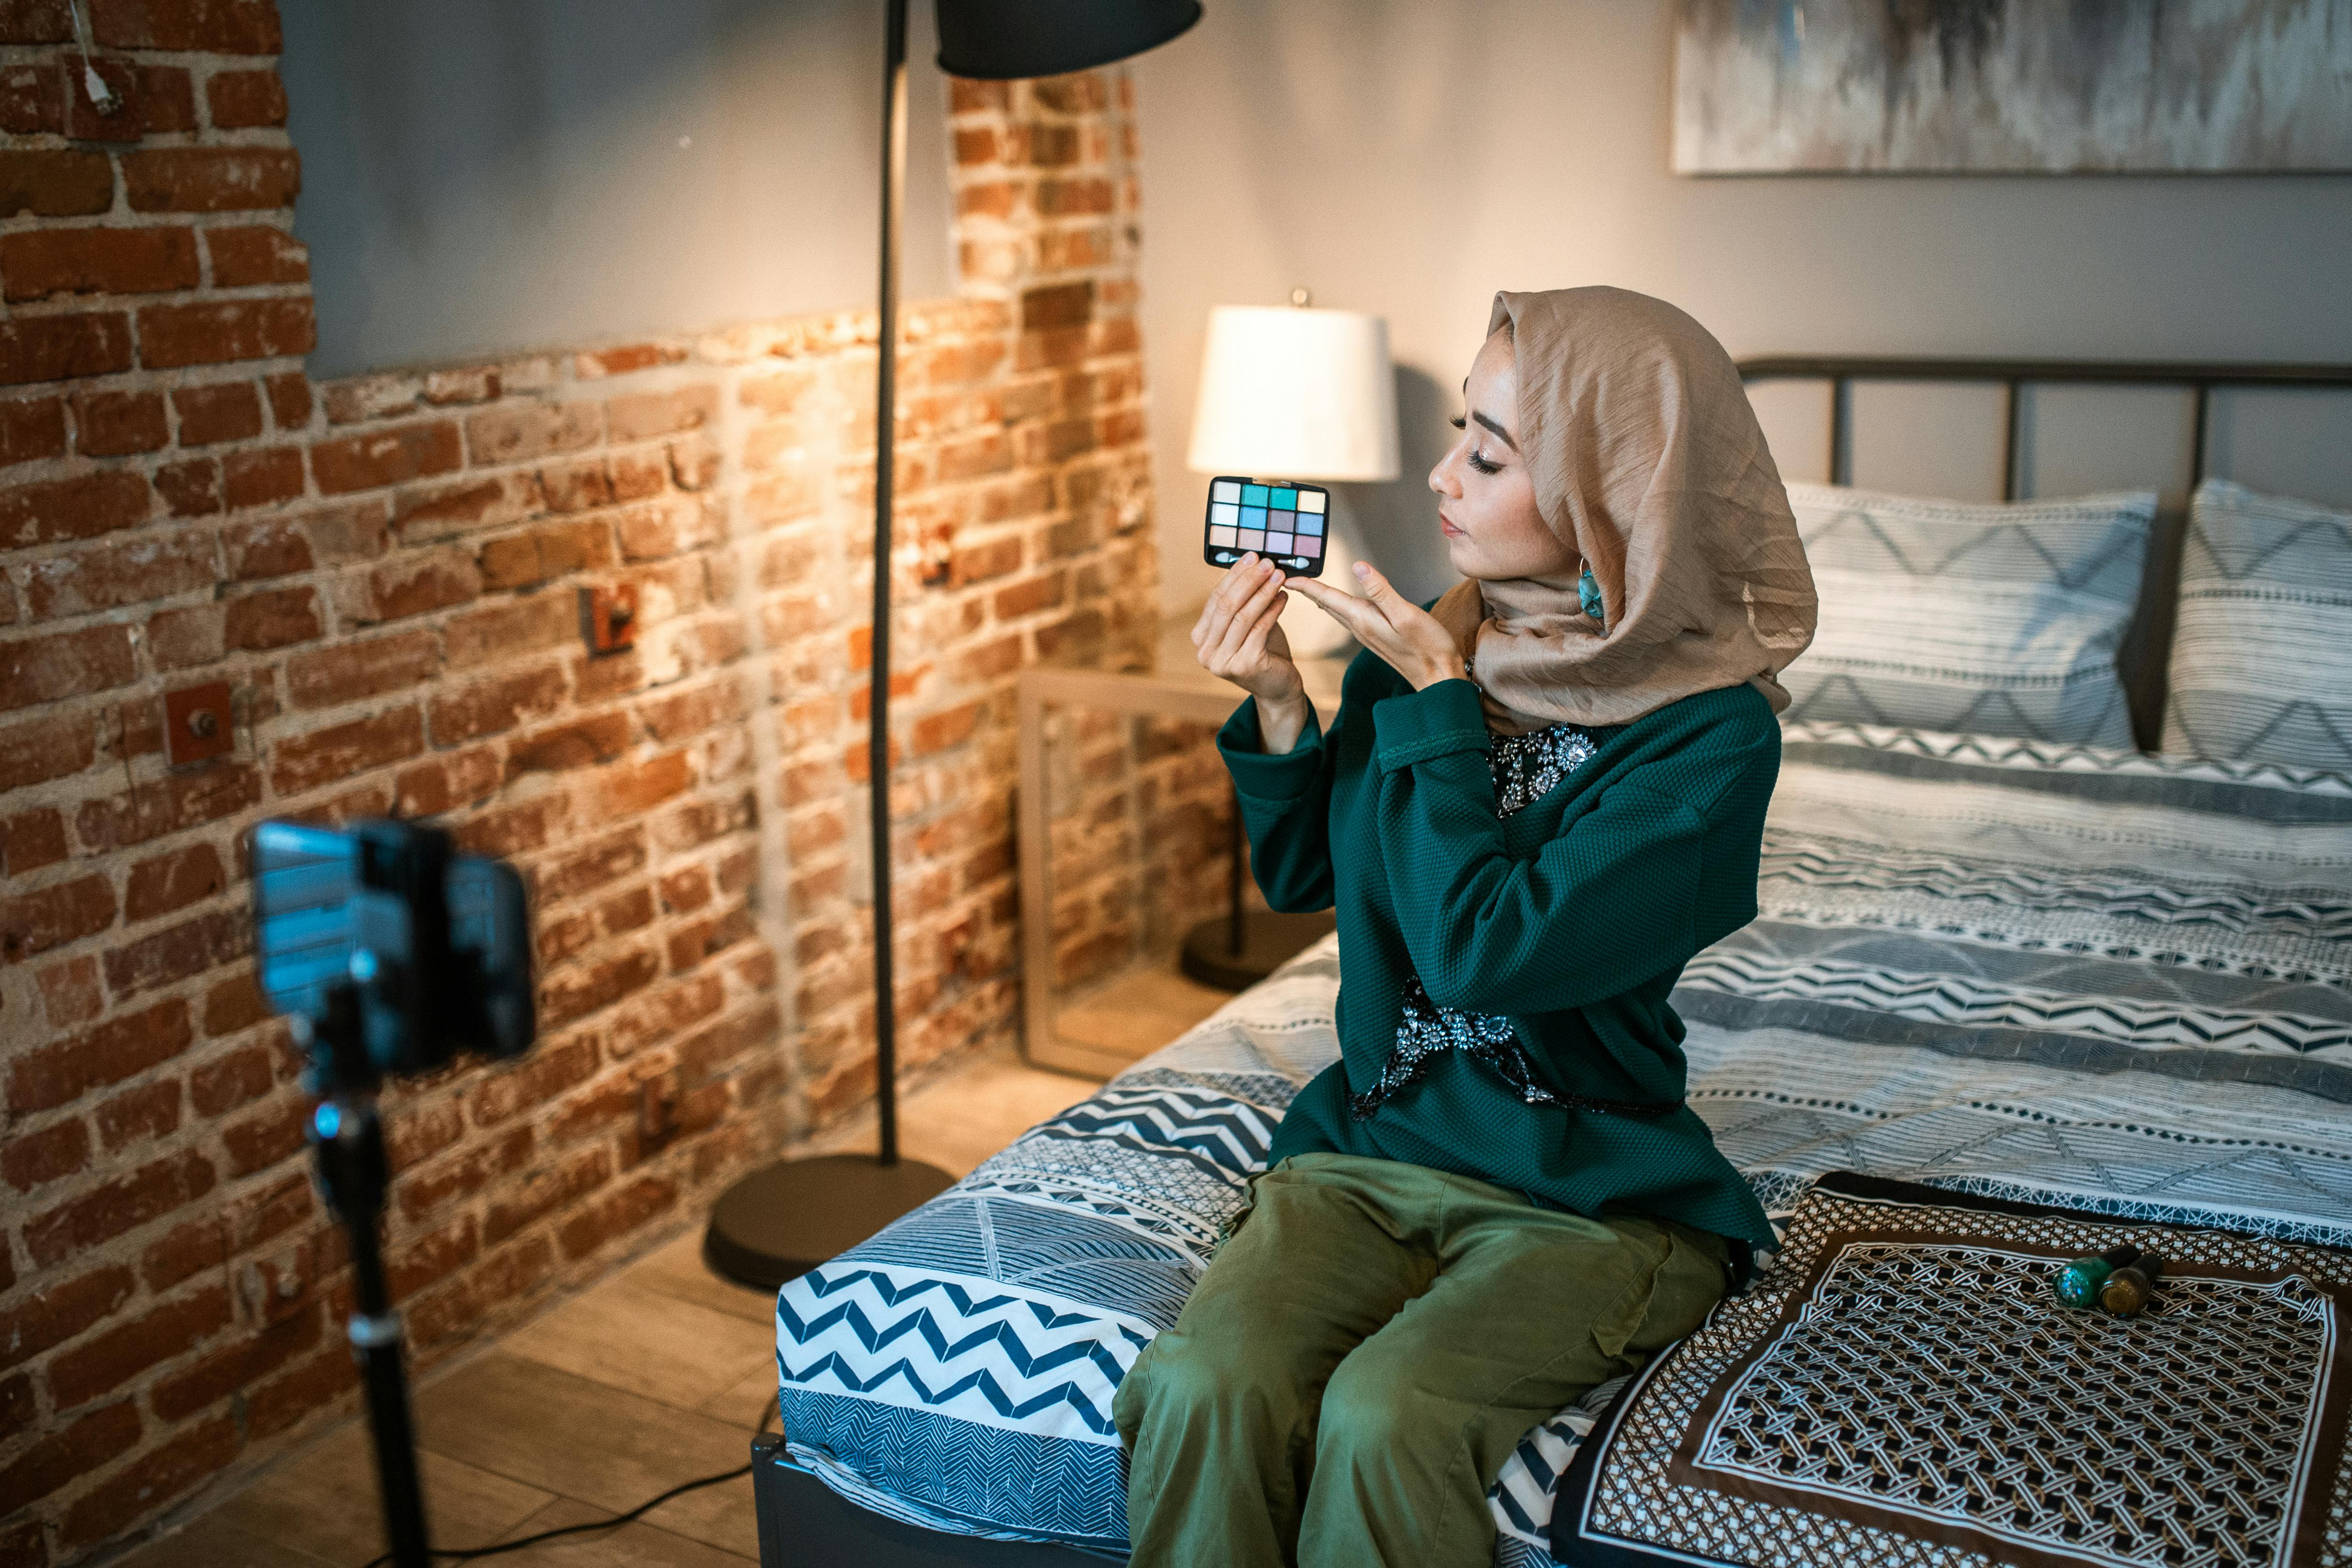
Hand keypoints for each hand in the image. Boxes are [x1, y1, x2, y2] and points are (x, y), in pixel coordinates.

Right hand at [1193, 555, 1309, 750]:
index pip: (1216, 599)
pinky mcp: (1244, 666)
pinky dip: (1273, 609)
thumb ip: (1243, 601)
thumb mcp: (1248, 624)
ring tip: (1279, 575)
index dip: (1234, 575)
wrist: (1278, 688)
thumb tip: (1252, 563)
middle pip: (1226, 605)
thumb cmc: (1264, 651)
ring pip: (1243, 616)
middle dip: (1249, 580)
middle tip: (1268, 563)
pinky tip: (1284, 596)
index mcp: (1201, 638)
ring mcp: (1223, 661)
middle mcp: (1206, 652)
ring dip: (1263, 591)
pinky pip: (1260, 628)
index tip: (1252, 556)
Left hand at [1289, 562, 1465, 690]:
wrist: (1437, 678)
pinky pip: (1347, 618)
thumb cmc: (1428, 646)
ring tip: (1306, 587)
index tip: (1286, 576)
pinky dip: (1336, 606)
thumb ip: (1381, 590)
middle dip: (1307, 590)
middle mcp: (1360, 627)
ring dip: (1320, 598)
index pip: (1328, 597)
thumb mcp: (1406, 614)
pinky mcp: (1376, 637)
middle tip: (1288, 577)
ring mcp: (1367, 634)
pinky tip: (1336, 605)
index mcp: (1363, 619)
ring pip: (1335, 612)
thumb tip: (1358, 566)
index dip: (1307, 585)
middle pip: (1327, 604)